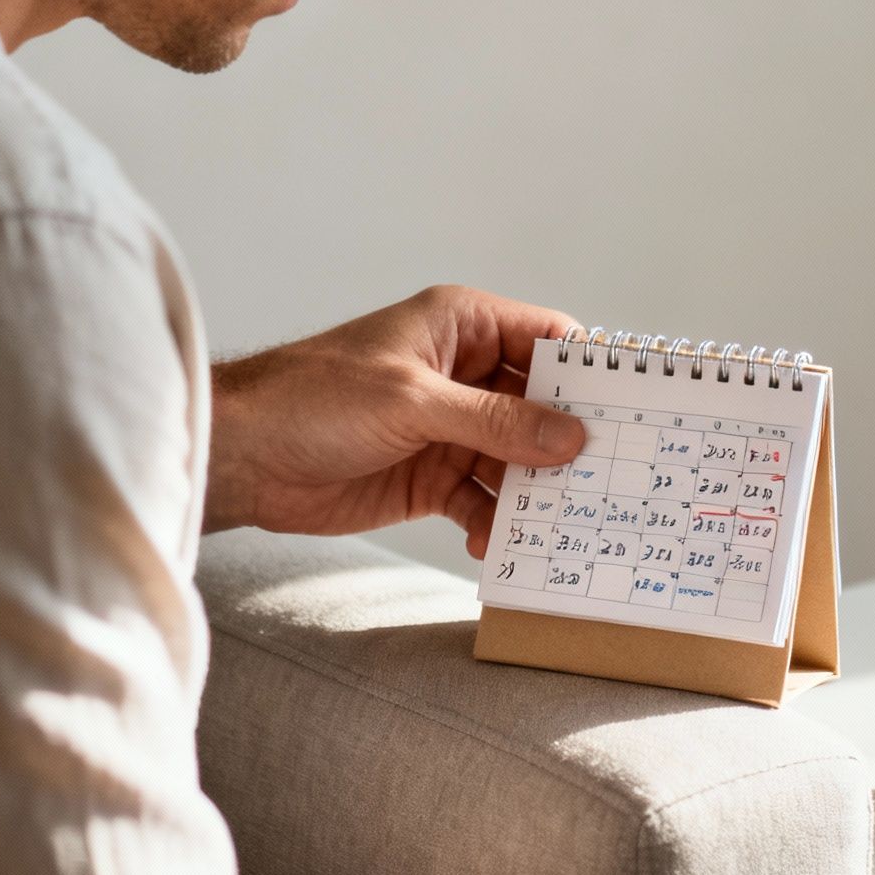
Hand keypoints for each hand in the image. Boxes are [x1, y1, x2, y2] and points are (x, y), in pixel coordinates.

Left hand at [205, 285, 586, 557]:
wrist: (242, 456)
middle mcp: (464, 374)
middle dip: (572, 444)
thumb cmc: (312, 399)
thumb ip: (495, 421)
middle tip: (614, 482)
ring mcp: (450, 428)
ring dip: (538, 492)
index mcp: (462, 327)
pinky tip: (503, 547)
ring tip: (566, 526)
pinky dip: (497, 523)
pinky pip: (483, 500)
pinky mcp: (430, 477)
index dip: (590, 375)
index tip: (632, 414)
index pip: (548, 340)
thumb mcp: (413, 402)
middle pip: (543, 407)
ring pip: (518, 460)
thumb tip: (570, 437)